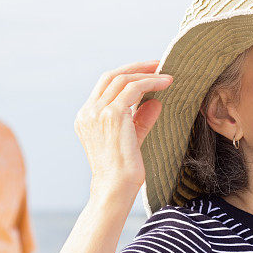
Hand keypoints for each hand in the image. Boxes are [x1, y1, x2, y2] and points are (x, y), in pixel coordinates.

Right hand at [74, 60, 172, 195]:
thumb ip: (141, 119)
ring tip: (166, 75)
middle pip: (111, 76)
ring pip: (122, 79)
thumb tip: (155, 101)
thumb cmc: (124, 170)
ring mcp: (97, 112)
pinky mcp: (112, 114)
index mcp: (86, 117)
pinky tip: (166, 83)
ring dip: (146, 73)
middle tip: (158, 65)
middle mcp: (87, 112)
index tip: (147, 72)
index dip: (127, 75)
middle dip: (136, 67)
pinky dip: (151, 82)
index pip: (105, 86)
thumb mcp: (133, 139)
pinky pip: (134, 88)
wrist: (116, 188)